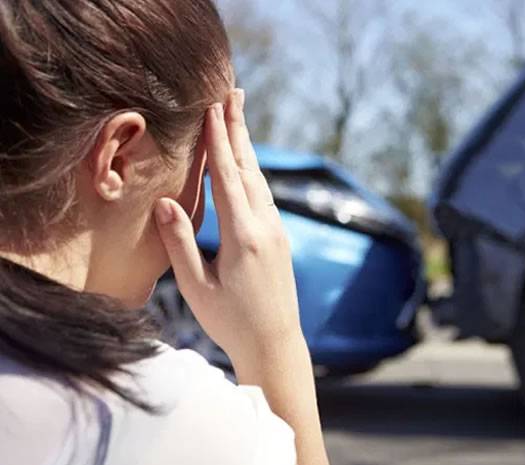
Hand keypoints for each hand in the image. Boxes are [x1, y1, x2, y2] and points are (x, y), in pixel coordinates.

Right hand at [154, 89, 300, 357]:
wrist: (275, 344)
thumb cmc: (230, 322)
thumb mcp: (197, 287)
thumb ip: (180, 242)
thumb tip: (164, 201)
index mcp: (243, 237)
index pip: (228, 177)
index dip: (218, 141)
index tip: (212, 107)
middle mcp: (266, 227)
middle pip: (249, 168)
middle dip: (238, 129)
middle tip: (234, 92)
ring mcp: (277, 232)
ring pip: (260, 180)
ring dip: (247, 146)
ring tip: (238, 116)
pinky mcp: (279, 239)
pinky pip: (264, 196)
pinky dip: (252, 172)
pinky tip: (247, 163)